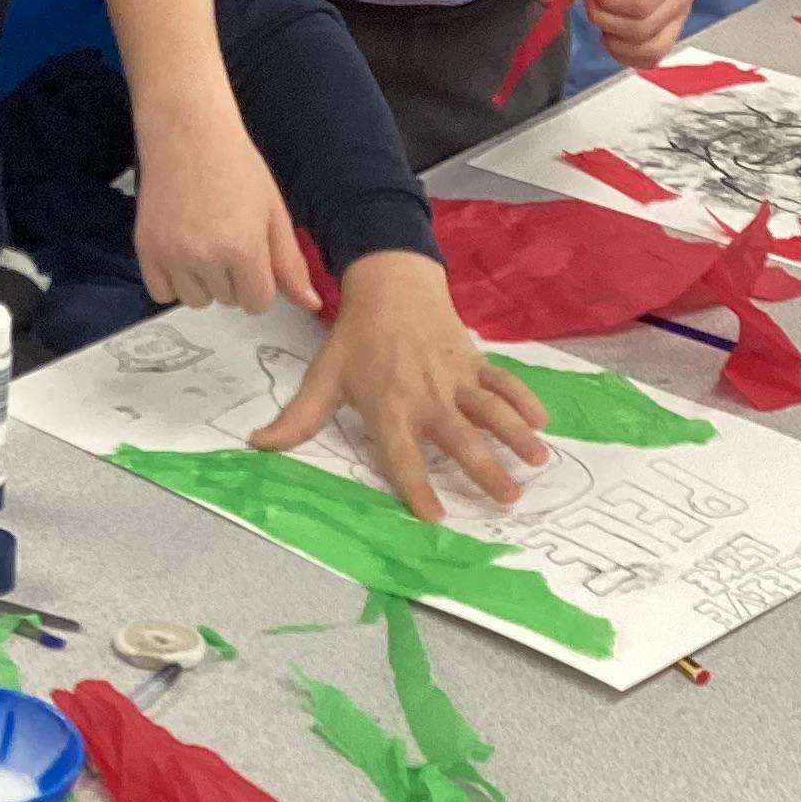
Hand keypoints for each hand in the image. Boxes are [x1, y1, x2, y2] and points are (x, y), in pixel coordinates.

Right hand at [130, 88, 318, 312]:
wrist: (187, 132)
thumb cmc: (235, 164)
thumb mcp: (273, 212)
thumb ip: (290, 263)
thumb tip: (311, 304)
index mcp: (244, 248)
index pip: (258, 302)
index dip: (260, 282)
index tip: (252, 256)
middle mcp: (206, 257)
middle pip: (228, 301)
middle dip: (233, 278)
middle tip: (226, 236)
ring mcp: (172, 255)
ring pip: (195, 300)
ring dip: (203, 282)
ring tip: (202, 242)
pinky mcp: (146, 250)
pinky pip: (162, 293)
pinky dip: (172, 280)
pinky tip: (181, 251)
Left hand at [249, 249, 546, 519]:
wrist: (391, 285)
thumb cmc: (355, 338)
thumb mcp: (323, 378)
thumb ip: (297, 420)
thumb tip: (257, 447)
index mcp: (388, 408)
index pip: (403, 456)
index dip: (417, 487)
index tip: (436, 516)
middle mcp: (426, 397)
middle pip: (459, 440)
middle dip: (486, 470)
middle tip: (508, 499)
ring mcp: (455, 378)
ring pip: (491, 411)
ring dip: (516, 436)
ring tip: (537, 462)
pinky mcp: (474, 362)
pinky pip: (504, 383)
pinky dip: (524, 400)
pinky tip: (542, 421)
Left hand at [575, 0, 694, 66]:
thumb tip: (546, 0)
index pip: (639, 4)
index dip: (607, 0)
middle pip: (641, 31)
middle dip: (605, 19)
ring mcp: (681, 16)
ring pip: (648, 51)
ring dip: (615, 42)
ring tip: (604, 16)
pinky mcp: (672, 29)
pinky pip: (650, 56)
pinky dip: (625, 54)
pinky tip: (611, 35)